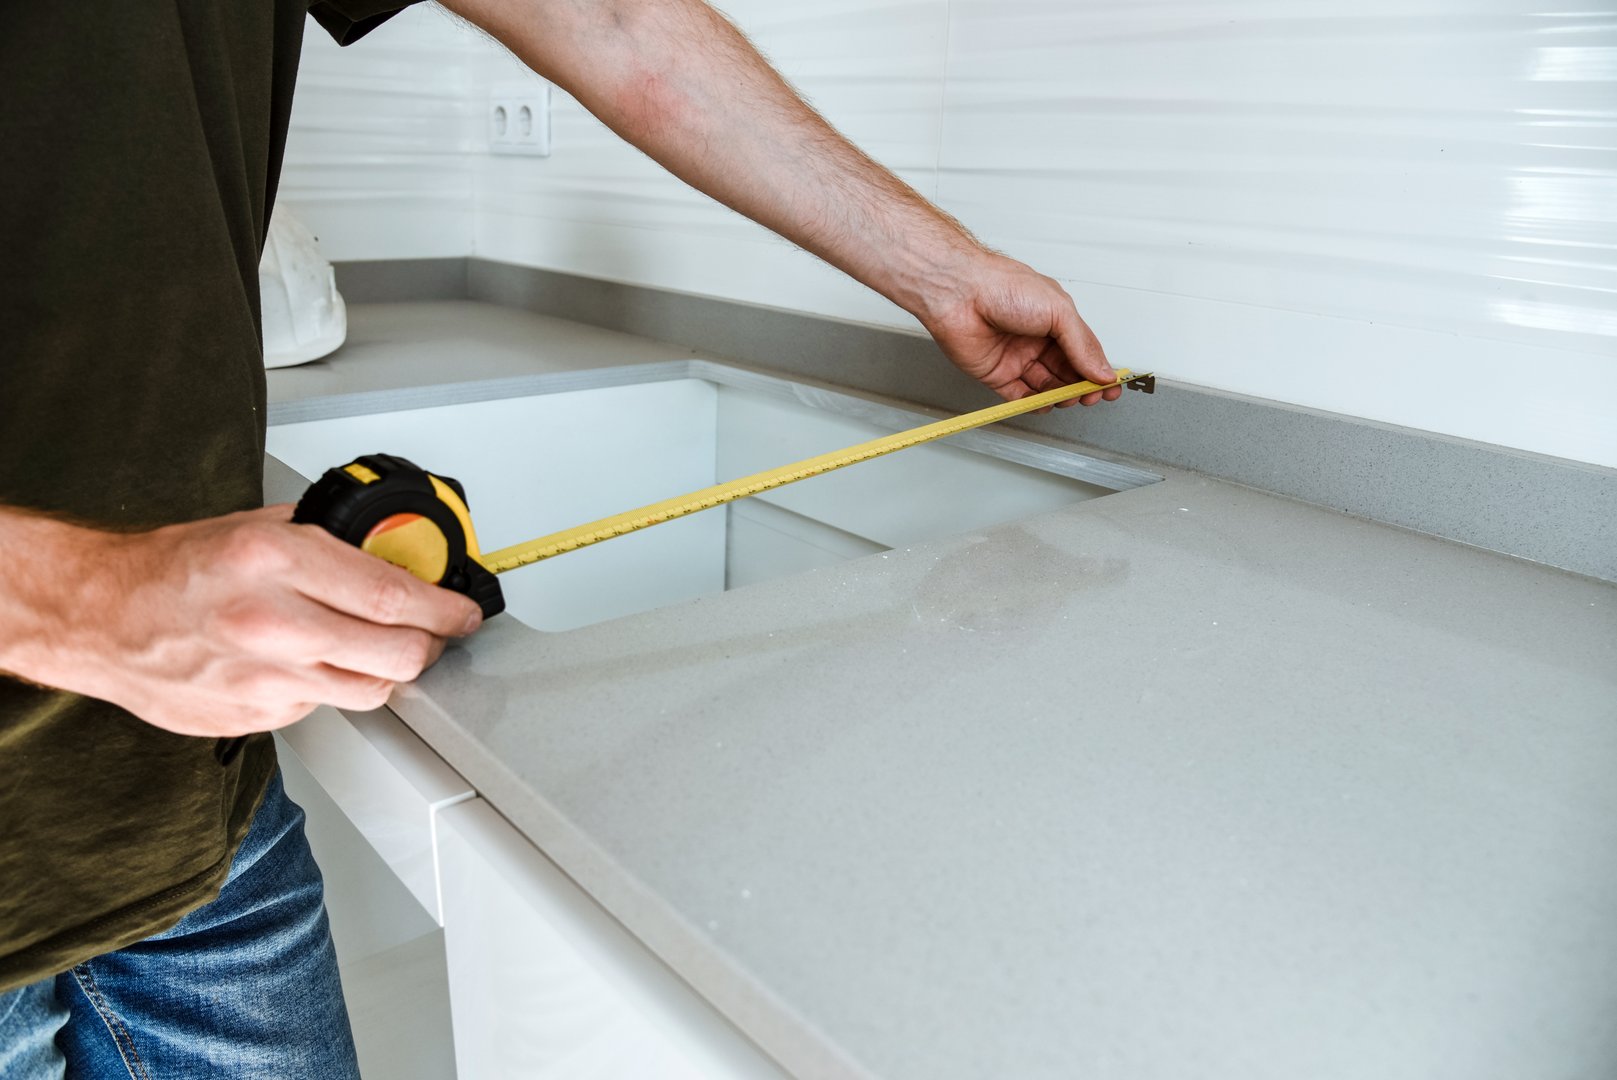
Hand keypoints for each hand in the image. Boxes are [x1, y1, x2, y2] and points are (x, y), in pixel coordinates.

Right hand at [6, 504, 481, 736]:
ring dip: (388, 671)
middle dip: (431, 645)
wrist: (100, 616)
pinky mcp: (253, 716)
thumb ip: (330, 540)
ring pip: (369, 691)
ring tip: (380, 648)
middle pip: (396, 654)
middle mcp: (272, 623)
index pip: (393, 597)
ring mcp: (262, 678)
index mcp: (276, 560)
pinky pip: (322, 707)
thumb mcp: (257, 526)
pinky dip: (331, 688)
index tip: (464, 611)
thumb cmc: (173, 569)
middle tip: (437, 633)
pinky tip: (312, 664)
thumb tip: (395, 552)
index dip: (444, 609)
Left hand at [920, 251, 1121, 409]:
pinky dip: (1033, 404)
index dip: (1098, 370)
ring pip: (1046, 386)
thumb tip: (1101, 369)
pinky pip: (1018, 396)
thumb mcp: (1058, 310)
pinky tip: (1045, 404)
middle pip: (1067, 372)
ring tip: (1069, 398)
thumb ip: (1082, 344)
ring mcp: (1016, 357)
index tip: (1111, 386)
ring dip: (1060, 396)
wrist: (960, 294)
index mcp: (1055, 319)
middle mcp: (1036, 338)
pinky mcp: (996, 373)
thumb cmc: (1002, 286)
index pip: (1083, 351)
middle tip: (1090, 396)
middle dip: (1082, 386)